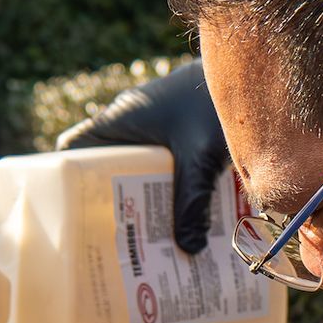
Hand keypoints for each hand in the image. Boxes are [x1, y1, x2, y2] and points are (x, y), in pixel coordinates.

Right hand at [58, 56, 230, 255]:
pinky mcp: (177, 132)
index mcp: (119, 121)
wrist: (253, 73)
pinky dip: (167, 189)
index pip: (74, 147)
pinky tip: (184, 217)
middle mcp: (130, 123)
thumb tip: (188, 250)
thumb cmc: (215, 104)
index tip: (77, 214)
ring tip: (152, 239)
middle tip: (119, 240)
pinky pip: (161, 165)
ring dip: (143, 199)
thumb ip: (192, 201)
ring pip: (136, 169)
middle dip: (112, 203)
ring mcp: (154, 127)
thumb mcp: (200, 157)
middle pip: (105, 167)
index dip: (69, 178)